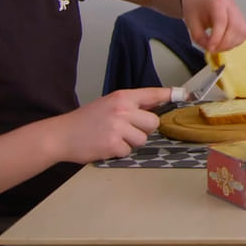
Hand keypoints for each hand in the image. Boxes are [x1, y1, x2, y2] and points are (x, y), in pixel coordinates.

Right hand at [50, 88, 170, 162]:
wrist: (61, 135)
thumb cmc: (85, 120)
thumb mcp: (108, 104)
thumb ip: (131, 104)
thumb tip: (156, 102)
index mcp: (121, 97)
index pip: (151, 94)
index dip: (168, 94)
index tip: (183, 94)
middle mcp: (122, 110)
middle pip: (153, 122)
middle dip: (143, 129)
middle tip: (125, 129)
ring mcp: (118, 127)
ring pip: (143, 139)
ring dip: (130, 142)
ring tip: (113, 137)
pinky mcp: (113, 144)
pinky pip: (128, 151)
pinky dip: (119, 151)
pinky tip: (105, 145)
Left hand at [183, 0, 245, 52]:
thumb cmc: (194, 9)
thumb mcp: (191, 23)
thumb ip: (200, 38)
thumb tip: (211, 49)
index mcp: (217, 2)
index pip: (222, 22)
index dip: (217, 38)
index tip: (210, 48)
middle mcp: (231, 5)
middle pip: (235, 27)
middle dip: (225, 43)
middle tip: (214, 50)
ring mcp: (238, 11)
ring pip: (242, 31)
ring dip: (232, 43)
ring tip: (219, 47)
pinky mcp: (242, 18)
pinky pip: (244, 33)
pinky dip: (236, 41)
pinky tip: (226, 43)